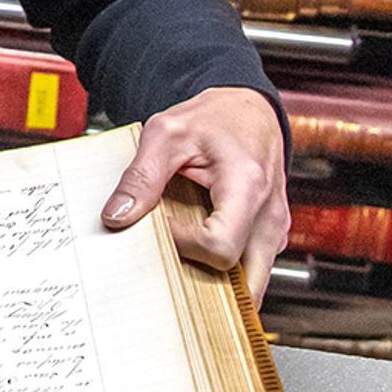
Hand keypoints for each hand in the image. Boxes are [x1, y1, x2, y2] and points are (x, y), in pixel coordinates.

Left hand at [101, 89, 291, 302]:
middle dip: (206, 281)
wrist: (248, 109)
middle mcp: (270, 214)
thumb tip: (116, 217)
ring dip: (217, 279)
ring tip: (186, 249)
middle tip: (174, 258)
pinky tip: (200, 245)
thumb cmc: (214, 118)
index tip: (162, 223)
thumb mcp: (166, 133)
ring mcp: (275, 228)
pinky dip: (226, 269)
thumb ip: (141, 176)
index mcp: (247, 186)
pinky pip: (252, 268)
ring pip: (251, 281)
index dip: (183, 245)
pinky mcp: (271, 235)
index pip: (219, 247)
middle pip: (245, 282)